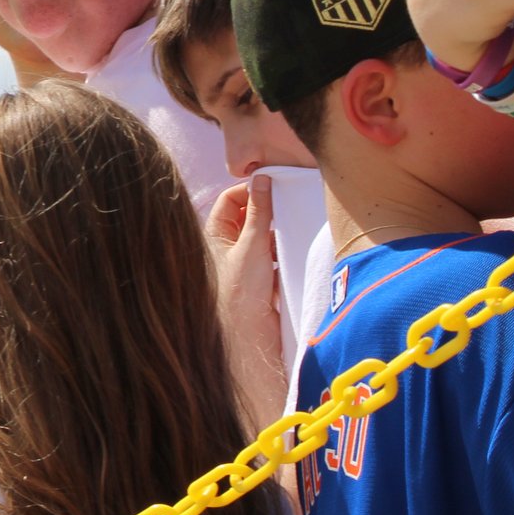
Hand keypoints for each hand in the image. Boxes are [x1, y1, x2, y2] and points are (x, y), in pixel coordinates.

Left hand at [206, 175, 283, 430]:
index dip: (251, 190)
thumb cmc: (242, 290)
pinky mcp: (262, 278)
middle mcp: (228, 246)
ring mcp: (245, 262)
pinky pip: (275, 255)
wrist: (250, 336)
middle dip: (270, 211)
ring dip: (280, 232)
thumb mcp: (253, 245)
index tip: (274, 187)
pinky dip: (285, 251)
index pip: (231, 199)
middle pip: (249, 216)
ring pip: (264, 236)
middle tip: (291, 205)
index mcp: (216, 234)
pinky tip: (297, 252)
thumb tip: (263, 178)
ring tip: (296, 228)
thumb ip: (260, 212)